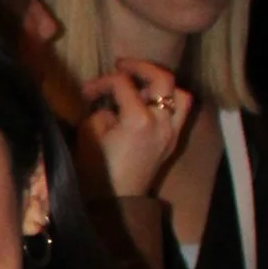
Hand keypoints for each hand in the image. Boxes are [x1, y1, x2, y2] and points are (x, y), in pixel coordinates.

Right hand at [84, 57, 190, 202]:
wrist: (115, 203)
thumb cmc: (96, 170)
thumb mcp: (90, 134)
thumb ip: (102, 110)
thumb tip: (110, 104)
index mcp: (139, 119)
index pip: (122, 83)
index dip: (102, 82)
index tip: (87, 92)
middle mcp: (162, 123)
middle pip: (163, 79)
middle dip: (141, 66)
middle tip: (122, 66)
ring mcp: (171, 133)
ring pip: (180, 95)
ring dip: (161, 85)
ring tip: (142, 86)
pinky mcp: (172, 142)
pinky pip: (179, 113)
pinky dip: (166, 102)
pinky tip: (147, 106)